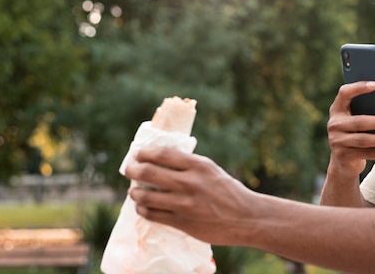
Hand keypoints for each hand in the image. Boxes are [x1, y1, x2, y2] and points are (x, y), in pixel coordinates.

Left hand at [125, 146, 256, 245]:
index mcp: (198, 165)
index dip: (144, 153)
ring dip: (135, 192)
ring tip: (134, 191)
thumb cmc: (229, 192)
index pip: (162, 154)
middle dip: (132, 169)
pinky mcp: (182, 222)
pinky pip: (153, 214)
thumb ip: (190, 165)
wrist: (246, 217)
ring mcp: (184, 203)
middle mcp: (190, 182)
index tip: (137, 153)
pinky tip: (143, 207)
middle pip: (148, 172)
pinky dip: (143, 209)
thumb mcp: (211, 170)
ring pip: (146, 195)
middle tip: (129, 169)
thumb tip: (163, 160)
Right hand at [326, 81, 374, 177]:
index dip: (358, 88)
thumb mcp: (357, 122)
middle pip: (359, 121)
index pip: (344, 93)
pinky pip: (365, 154)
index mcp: (337, 109)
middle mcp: (334, 124)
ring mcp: (336, 140)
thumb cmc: (355, 134)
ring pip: (363, 139)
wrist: (342, 162)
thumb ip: (366, 113)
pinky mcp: (342, 156)